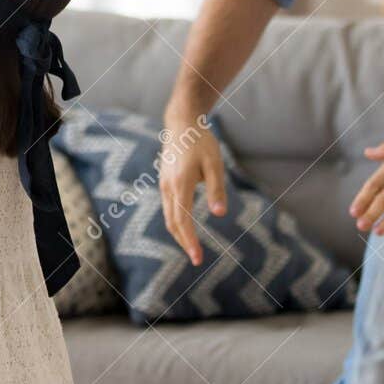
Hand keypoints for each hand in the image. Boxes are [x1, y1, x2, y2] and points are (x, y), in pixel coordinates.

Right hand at [156, 112, 227, 265]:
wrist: (181, 123)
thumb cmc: (201, 142)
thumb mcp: (215, 164)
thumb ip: (217, 190)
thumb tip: (220, 214)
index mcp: (180, 184)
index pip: (183, 221)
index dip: (190, 241)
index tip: (198, 258)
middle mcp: (168, 187)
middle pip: (173, 223)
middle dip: (184, 243)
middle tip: (197, 259)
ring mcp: (164, 185)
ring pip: (168, 217)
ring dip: (179, 234)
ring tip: (192, 247)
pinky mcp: (164, 182)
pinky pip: (168, 208)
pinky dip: (176, 222)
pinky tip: (185, 227)